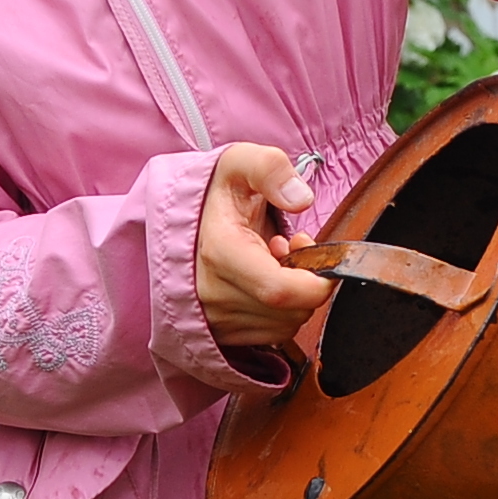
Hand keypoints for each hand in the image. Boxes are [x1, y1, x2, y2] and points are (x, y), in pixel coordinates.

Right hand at [196, 143, 330, 357]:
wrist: (174, 222)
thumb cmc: (213, 193)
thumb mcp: (238, 163)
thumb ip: (269, 169)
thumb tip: (300, 198)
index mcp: (220, 252)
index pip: (280, 291)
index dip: (316, 282)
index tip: (322, 259)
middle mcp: (212, 293)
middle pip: (290, 310)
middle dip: (307, 281)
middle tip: (291, 248)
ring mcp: (214, 318)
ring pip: (285, 324)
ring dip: (294, 296)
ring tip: (273, 260)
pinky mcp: (220, 334)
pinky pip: (273, 334)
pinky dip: (281, 311)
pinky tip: (265, 281)